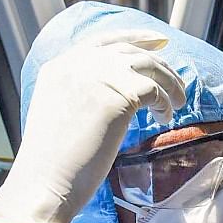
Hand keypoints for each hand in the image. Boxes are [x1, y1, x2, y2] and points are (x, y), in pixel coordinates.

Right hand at [0, 30, 186, 222]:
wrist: (45, 184)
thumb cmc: (52, 164)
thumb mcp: (59, 113)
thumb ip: (80, 93)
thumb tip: (116, 90)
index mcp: (59, 67)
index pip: (104, 40)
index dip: (135, 38)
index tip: (159, 43)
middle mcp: (77, 64)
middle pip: (130, 51)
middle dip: (159, 63)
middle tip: (176, 83)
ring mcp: (98, 77)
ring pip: (148, 66)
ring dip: (169, 83)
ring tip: (178, 102)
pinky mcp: (119, 96)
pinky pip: (154, 90)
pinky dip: (165, 103)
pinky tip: (164, 119)